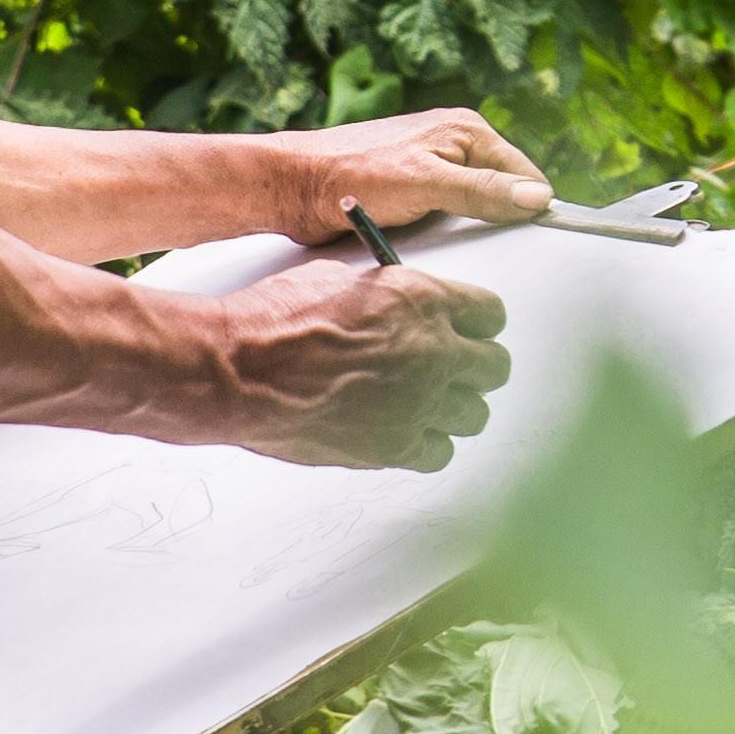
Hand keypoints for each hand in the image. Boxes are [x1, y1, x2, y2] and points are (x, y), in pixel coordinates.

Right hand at [200, 257, 513, 469]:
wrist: (239, 370)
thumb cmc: (277, 320)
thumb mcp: (342, 280)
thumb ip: (387, 294)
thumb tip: (400, 305)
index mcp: (424, 301)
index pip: (491, 313)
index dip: (477, 321)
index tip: (467, 328)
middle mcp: (435, 352)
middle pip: (495, 367)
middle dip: (475, 366)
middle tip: (451, 368)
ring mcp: (419, 404)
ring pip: (476, 414)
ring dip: (455, 408)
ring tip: (426, 404)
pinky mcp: (395, 447)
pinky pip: (440, 453)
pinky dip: (428, 444)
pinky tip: (404, 432)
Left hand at [302, 105, 553, 234]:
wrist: (297, 186)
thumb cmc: (354, 176)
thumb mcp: (426, 183)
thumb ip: (483, 190)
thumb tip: (538, 198)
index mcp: (466, 130)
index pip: (524, 174)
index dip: (529, 208)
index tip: (529, 241)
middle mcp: (455, 143)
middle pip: (503, 190)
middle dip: (499, 219)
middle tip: (485, 246)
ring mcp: (435, 165)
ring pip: (476, 205)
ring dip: (470, 228)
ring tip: (453, 242)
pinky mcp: (415, 188)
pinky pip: (449, 213)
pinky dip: (447, 230)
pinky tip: (434, 241)